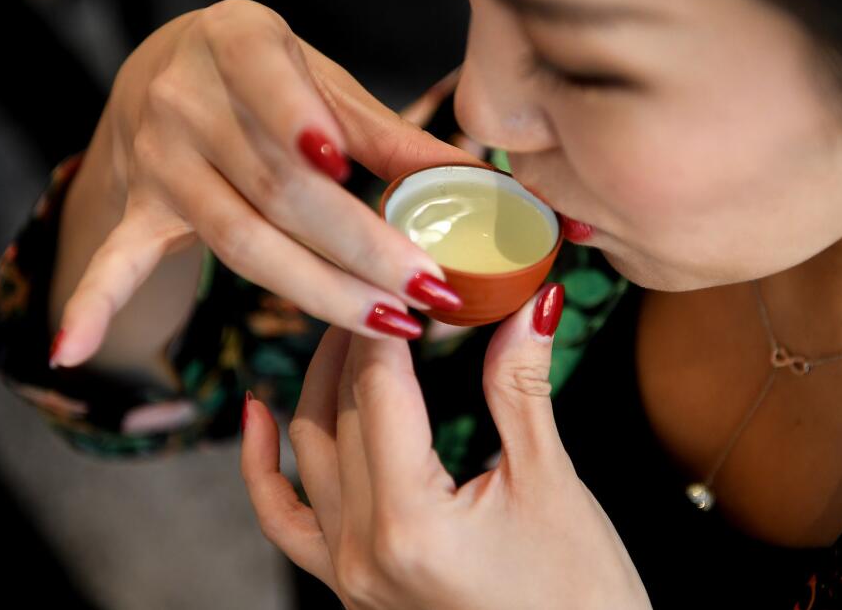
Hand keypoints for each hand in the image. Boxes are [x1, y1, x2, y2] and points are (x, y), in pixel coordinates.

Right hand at [50, 0, 480, 367]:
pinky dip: (94, 301)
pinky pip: (117, 259)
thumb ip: (391, 133)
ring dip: (315, 290)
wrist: (171, 70)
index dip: (304, 124)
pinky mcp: (140, 207)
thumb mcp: (327, 85)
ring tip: (387, 324)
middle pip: (275, 187)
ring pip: (238, 237)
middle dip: (358, 245)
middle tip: (426, 289)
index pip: (271, 86)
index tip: (350, 170)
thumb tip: (483, 180)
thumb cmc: (273, 79)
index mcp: (238, 40)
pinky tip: (72, 348)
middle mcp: (184, 95)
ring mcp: (155, 156)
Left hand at [240, 285, 652, 609]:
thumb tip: (527, 302)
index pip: (378, 385)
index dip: (391, 315)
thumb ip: (520, 386)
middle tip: (386, 278)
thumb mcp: (553, 484)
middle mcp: (362, 550)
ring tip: (345, 323)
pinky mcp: (350, 588)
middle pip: (340, 410)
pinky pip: (285, 519)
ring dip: (320, 381)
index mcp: (411, 520)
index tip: (407, 265)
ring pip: (309, 450)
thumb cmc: (582, 599)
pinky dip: (265, 465)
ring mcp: (348, 575)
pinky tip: (259, 414)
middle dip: (361, 335)